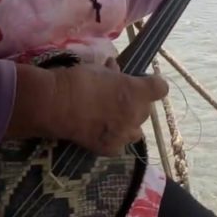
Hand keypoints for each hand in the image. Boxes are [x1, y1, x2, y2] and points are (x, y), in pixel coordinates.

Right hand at [44, 58, 168, 155]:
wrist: (56, 103)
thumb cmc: (79, 80)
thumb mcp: (99, 69)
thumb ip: (113, 72)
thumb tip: (114, 67)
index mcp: (136, 91)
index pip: (160, 88)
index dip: (154, 85)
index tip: (146, 82)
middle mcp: (136, 114)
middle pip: (146, 110)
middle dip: (135, 104)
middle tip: (119, 99)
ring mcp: (124, 133)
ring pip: (136, 131)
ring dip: (129, 124)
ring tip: (114, 119)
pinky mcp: (109, 148)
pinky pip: (119, 146)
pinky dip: (113, 140)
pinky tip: (102, 134)